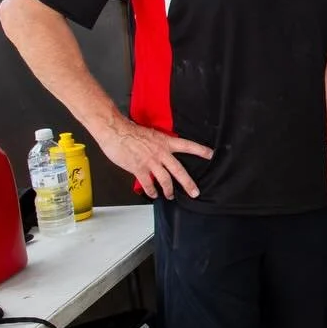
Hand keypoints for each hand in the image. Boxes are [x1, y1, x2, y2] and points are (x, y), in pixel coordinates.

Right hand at [95, 119, 211, 198]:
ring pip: (165, 180)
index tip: (211, 154)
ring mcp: (151, 162)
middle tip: (195, 192)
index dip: (200, 150)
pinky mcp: (139, 169)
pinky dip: (151, 190)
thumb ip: (159, 144)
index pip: (187, 145)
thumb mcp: (152, 134)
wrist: (116, 131)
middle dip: (188, 183)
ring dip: (169, 190)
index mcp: (165, 142)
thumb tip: (163, 152)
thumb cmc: (131, 131)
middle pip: (179, 170)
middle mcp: (161, 153)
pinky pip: (148, 183)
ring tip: (170, 196)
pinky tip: (154, 194)